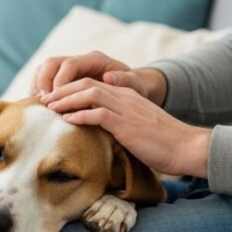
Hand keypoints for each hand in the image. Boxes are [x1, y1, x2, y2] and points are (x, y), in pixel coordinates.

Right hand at [31, 51, 167, 105]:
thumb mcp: (135, 85)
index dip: (60, 80)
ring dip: (38, 84)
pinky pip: (43, 77)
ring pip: (44, 68)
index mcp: (95, 59)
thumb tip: (109, 77)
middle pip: (52, 62)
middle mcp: (80, 60)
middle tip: (44, 101)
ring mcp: (69, 68)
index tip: (56, 98)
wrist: (130, 87)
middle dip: (44, 81)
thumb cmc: (133, 88)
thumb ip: (125, 81)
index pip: (70, 64)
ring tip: (38, 103)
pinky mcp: (63, 77)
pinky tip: (38, 103)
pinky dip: (37, 88)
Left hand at [45, 78, 209, 177]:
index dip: (70, 89)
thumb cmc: (163, 143)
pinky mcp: (127, 124)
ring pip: (89, 94)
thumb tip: (98, 133)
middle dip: (62, 90)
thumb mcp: (138, 127)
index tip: (53, 98)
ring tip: (50, 108)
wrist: (187, 147)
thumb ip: (119, 123)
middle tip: (44, 99)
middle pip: (86, 84)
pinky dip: (80, 115)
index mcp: (127, 96)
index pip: (93, 84)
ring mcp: (126, 109)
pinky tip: (66, 120)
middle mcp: (124, 98)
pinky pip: (99, 114)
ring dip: (66, 100)